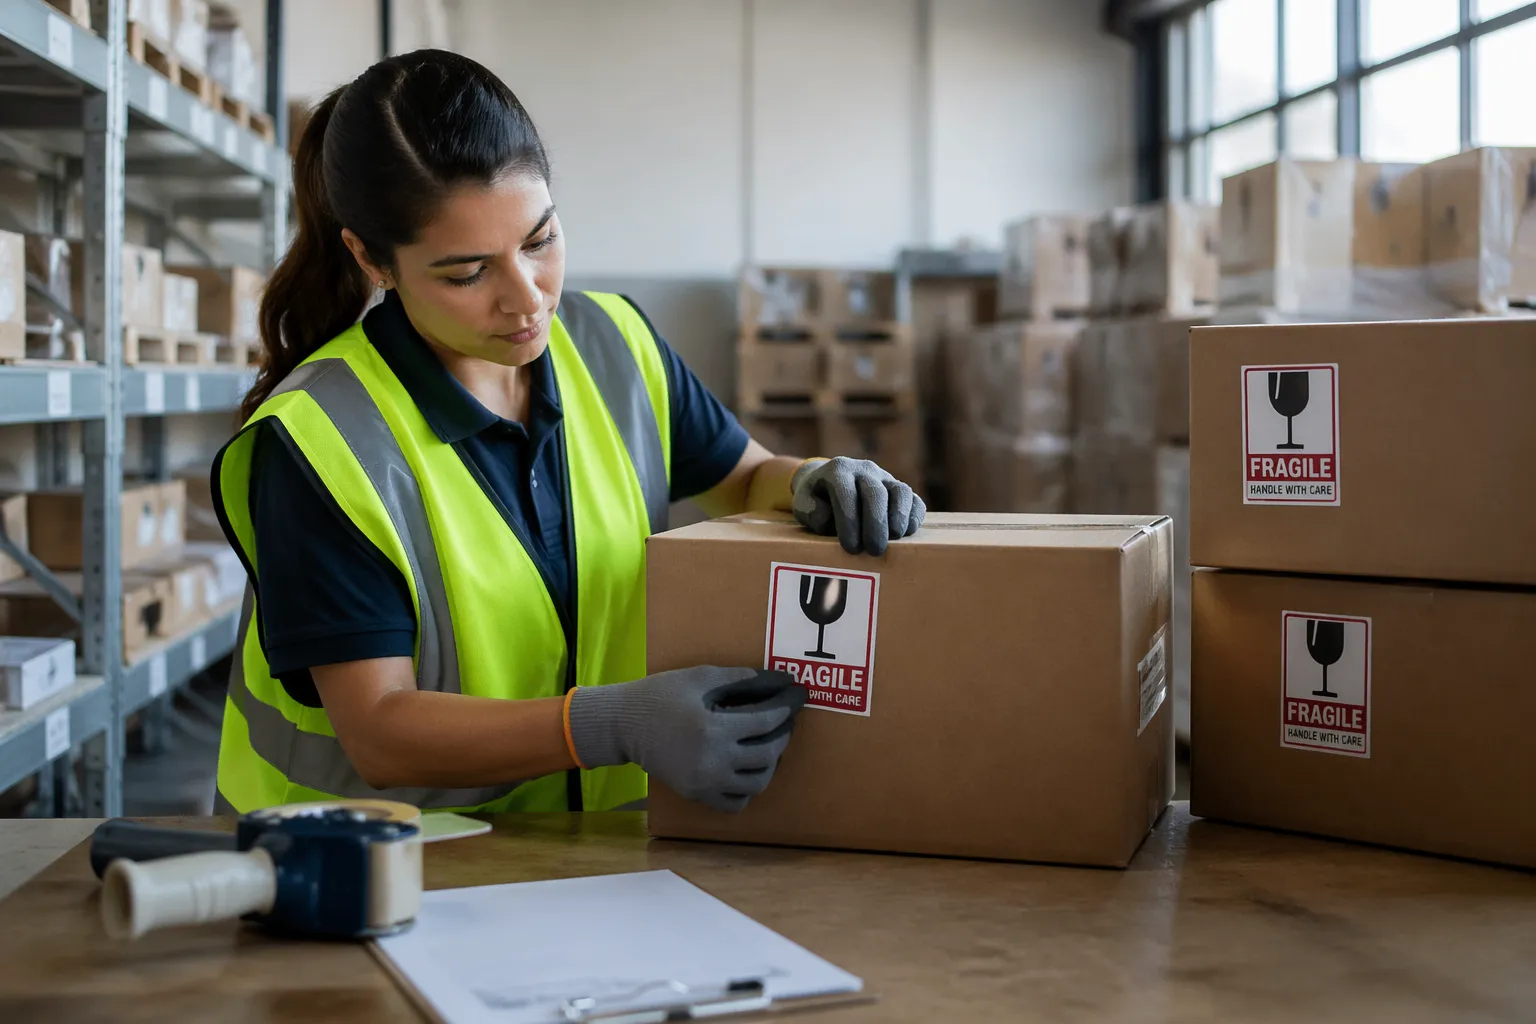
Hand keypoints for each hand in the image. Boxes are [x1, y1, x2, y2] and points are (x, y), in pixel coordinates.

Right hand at [567, 667, 806, 812]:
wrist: (624, 725)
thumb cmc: (660, 695)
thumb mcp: (700, 678)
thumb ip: (740, 678)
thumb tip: (776, 680)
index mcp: (714, 729)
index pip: (765, 722)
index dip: (785, 708)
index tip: (795, 697)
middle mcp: (713, 761)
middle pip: (767, 754)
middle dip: (783, 735)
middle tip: (786, 721)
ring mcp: (705, 782)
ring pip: (756, 783)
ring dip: (770, 764)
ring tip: (769, 745)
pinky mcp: (696, 794)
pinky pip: (735, 803)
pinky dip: (747, 789)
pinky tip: (747, 770)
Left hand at [791, 457, 925, 554]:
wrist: (828, 482)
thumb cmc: (816, 499)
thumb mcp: (802, 503)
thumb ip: (809, 512)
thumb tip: (827, 521)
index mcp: (838, 471)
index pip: (846, 493)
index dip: (849, 521)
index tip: (850, 547)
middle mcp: (864, 469)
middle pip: (875, 493)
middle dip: (875, 523)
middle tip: (873, 550)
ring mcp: (885, 477)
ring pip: (900, 491)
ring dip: (898, 517)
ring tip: (893, 539)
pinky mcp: (899, 489)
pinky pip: (913, 499)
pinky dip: (913, 516)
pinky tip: (905, 533)